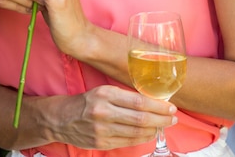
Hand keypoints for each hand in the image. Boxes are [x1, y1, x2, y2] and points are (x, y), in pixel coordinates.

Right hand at [47, 84, 177, 149]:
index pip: (138, 102)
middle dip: (161, 119)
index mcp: (106, 94)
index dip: (158, 106)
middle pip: (140, 119)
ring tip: (164, 125)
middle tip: (173, 118)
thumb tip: (151, 101)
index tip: (170, 106)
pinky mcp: (100, 143)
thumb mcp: (104, 91)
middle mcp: (103, 112)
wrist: (61, 119)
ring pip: (135, 133)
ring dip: (154, 130)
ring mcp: (102, 130)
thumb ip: (125, 96)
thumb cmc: (87, 101)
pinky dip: (141, 138)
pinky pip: (127, 142)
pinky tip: (149, 133)